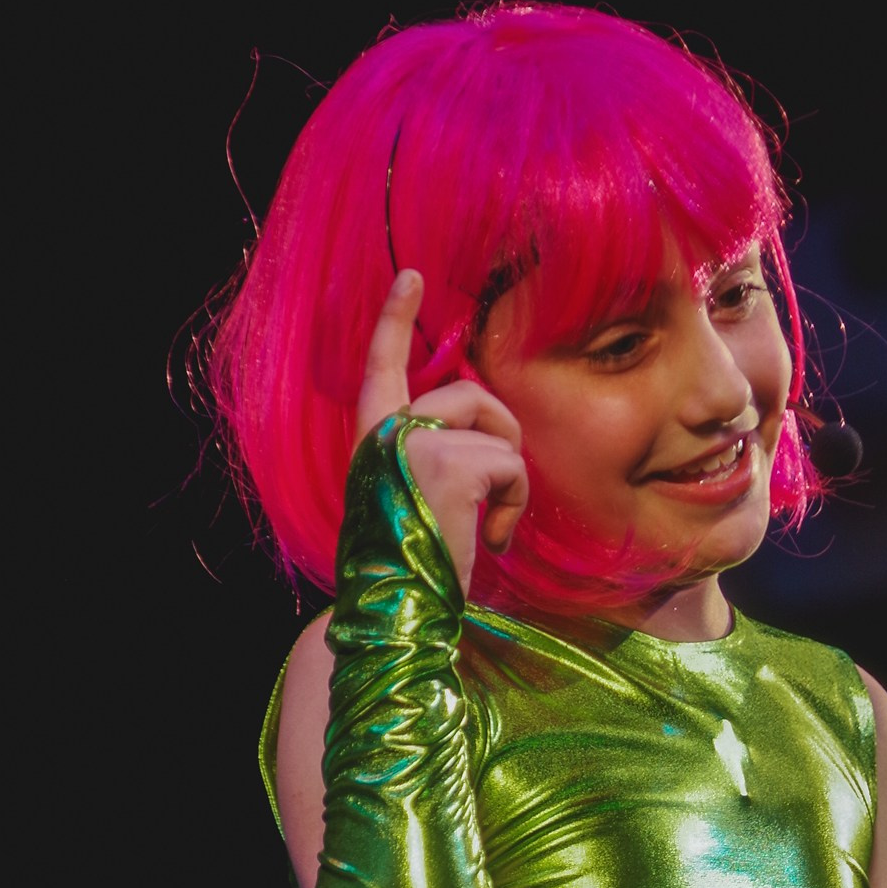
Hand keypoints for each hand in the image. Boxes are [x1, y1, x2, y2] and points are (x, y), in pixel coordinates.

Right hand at [355, 271, 529, 594]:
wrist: (396, 610)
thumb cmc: (411, 568)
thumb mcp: (412, 502)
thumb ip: (432, 460)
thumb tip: (490, 446)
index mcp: (371, 441)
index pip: (381, 369)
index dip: (394, 321)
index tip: (410, 277)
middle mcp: (387, 433)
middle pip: (467, 394)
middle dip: (500, 434)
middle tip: (499, 498)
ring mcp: (416, 443)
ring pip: (496, 429)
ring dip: (509, 479)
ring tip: (490, 526)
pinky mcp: (450, 463)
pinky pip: (511, 464)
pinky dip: (515, 504)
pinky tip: (492, 541)